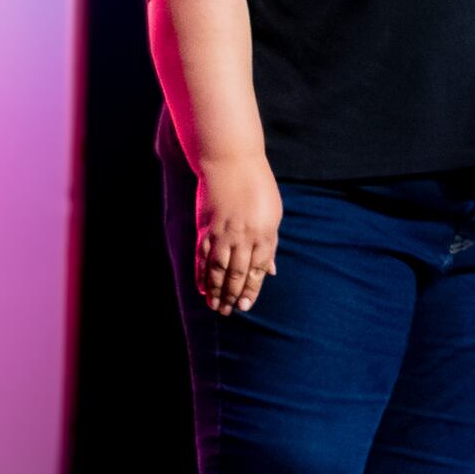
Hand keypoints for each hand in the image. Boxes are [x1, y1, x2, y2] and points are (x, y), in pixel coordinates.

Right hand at [194, 152, 283, 315]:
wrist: (230, 162)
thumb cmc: (257, 187)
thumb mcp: (273, 214)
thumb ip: (269, 245)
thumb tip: (271, 271)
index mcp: (264, 234)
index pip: (257, 270)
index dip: (250, 289)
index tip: (245, 305)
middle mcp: (243, 237)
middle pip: (236, 274)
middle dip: (232, 296)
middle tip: (229, 312)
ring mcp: (222, 233)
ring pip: (217, 270)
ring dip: (215, 291)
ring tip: (215, 307)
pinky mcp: (205, 228)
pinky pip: (202, 257)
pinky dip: (201, 274)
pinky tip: (202, 287)